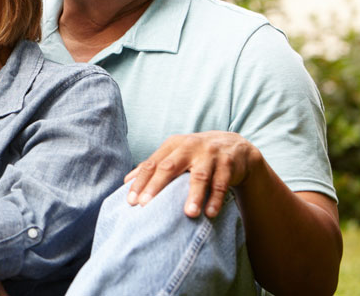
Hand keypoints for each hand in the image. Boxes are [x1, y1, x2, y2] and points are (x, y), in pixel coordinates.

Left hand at [124, 131, 261, 217]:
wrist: (233, 145)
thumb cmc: (195, 154)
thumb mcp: (175, 154)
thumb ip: (154, 166)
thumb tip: (127, 181)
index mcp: (172, 145)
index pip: (152, 164)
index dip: (140, 182)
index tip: (131, 201)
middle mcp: (189, 147)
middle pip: (170, 167)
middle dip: (157, 186)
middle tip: (146, 205)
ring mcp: (209, 154)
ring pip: (199, 176)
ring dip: (194, 195)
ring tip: (189, 214)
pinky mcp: (227, 164)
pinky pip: (221, 183)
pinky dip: (216, 198)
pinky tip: (210, 213)